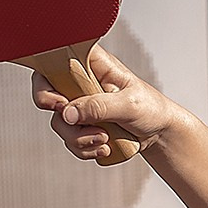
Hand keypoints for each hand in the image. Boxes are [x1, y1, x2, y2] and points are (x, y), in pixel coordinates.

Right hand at [32, 42, 177, 160]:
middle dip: (61, 117)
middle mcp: (81, 84)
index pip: (57, 58)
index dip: (47, 77)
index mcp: (93, 65)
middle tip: (77, 124)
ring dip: (79, 138)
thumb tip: (68, 113)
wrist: (160, 134)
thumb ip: (100, 106)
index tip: (59, 101)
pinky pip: (70, 140)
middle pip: (47, 93)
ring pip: (59, 123)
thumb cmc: (150, 108)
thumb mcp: (129, 104)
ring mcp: (80, 106)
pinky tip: (106, 147)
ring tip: (105, 139)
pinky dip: (85, 148)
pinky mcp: (82, 127)